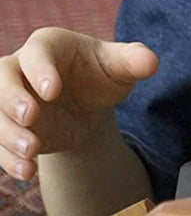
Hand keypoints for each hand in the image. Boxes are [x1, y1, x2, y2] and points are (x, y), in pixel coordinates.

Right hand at [0, 28, 157, 179]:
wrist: (87, 104)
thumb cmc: (102, 75)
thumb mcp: (120, 67)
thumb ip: (134, 61)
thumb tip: (150, 62)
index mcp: (47, 45)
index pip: (36, 53)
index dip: (41, 71)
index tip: (53, 91)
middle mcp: (19, 68)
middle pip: (2, 79)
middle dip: (12, 99)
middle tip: (31, 117)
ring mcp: (8, 99)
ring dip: (8, 134)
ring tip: (32, 151)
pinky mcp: (7, 127)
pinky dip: (7, 158)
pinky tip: (26, 170)